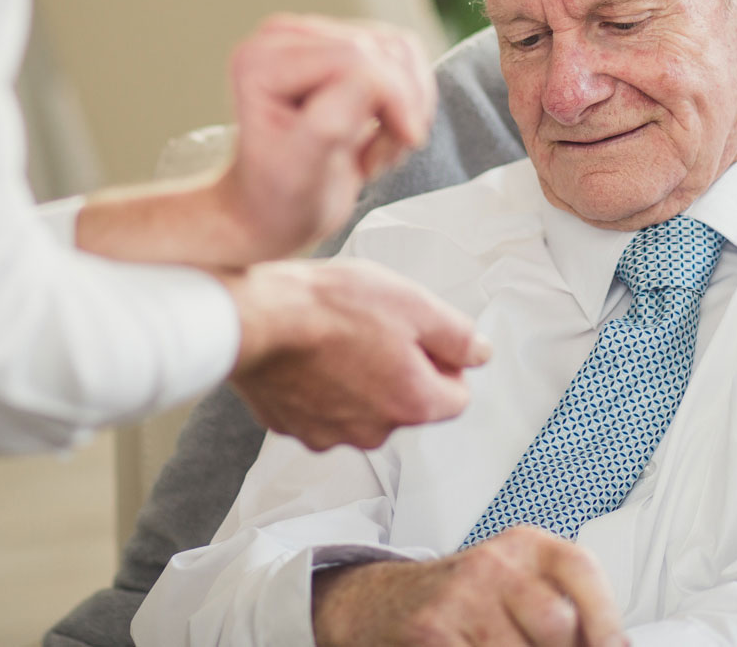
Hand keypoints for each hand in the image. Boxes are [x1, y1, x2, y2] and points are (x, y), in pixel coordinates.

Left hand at [218, 15, 436, 261]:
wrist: (277, 209)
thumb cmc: (278, 197)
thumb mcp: (299, 171)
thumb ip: (330, 124)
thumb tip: (374, 82)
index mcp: (262, 61)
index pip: (355, 57)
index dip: (391, 99)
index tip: (387, 152)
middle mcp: (285, 39)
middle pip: (382, 51)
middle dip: (396, 109)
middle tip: (374, 158)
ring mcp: (318, 40)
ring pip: (400, 51)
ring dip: (405, 108)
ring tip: (374, 149)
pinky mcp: (346, 48)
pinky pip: (404, 58)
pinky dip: (408, 102)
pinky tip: (381, 133)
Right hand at [221, 258, 487, 450]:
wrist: (256, 318)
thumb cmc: (331, 307)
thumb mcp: (414, 303)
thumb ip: (457, 335)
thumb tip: (479, 353)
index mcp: (413, 404)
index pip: (456, 396)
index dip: (444, 360)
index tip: (421, 335)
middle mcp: (374, 431)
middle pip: (406, 403)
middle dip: (399, 370)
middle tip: (374, 328)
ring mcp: (329, 433)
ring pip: (362, 408)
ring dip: (358, 380)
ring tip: (337, 337)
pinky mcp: (292, 426)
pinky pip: (320, 409)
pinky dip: (319, 387)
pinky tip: (309, 354)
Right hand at [312, 528, 628, 646]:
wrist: (386, 602)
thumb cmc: (468, 601)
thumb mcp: (518, 586)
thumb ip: (563, 608)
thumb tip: (613, 645)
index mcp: (526, 546)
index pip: (582, 571)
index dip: (606, 618)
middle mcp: (494, 563)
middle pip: (557, 623)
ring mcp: (460, 597)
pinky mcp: (431, 631)